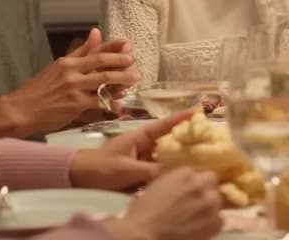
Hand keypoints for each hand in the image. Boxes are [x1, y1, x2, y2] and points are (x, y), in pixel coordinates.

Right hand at [0, 28, 139, 133]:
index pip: (95, 50)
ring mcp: (74, 88)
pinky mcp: (75, 104)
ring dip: (122, 79)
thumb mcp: (57, 67)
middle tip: (134, 62)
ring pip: (103, 80)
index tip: (128, 44)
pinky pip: (98, 102)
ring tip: (135, 79)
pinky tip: (121, 105)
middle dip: (121, 61)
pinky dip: (111, 103)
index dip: (113, 47)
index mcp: (67, 61)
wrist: (21, 110)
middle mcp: (71, 72)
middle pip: (102, 62)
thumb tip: (96, 32)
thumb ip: (80, 52)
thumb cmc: (39, 90)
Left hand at [69, 111, 195, 190]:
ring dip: (180, 158)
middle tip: (211, 141)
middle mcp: (144, 145)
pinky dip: (169, 172)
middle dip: (189, 141)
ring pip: (167, 157)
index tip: (201, 109)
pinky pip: (159, 171)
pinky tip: (183, 176)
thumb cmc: (99, 168)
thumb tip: (178, 173)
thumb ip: (152, 171)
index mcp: (140, 136)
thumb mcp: (127, 169)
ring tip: (203, 159)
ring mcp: (142, 159)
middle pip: (172, 141)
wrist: (77, 179)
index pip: (166, 124)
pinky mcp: (139, 173)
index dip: (184, 117)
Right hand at [109, 168, 223, 239]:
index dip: (191, 181)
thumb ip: (172, 180)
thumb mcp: (155, 186)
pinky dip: (211, 224)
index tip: (186, 189)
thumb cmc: (143, 213)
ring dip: (209, 206)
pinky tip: (199, 229)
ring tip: (197, 217)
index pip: (196, 172)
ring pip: (217, 200)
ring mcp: (210, 203)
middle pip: (211, 181)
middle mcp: (200, 185)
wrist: (145, 235)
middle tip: (195, 201)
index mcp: (184, 173)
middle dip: (204, 189)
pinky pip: (219, 219)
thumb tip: (180, 183)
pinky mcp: (216, 222)